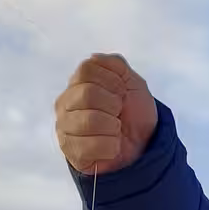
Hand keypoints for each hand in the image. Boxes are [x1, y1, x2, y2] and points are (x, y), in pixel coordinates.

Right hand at [55, 54, 158, 176]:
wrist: (144, 144)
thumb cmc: (134, 112)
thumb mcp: (132, 82)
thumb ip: (115, 65)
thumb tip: (94, 58)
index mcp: (78, 83)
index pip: (87, 70)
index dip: (112, 81)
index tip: (122, 93)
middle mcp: (65, 103)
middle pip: (87, 93)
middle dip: (113, 104)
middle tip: (119, 113)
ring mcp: (64, 127)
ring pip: (89, 120)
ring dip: (113, 127)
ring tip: (115, 130)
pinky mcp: (71, 151)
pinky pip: (91, 145)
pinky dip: (110, 146)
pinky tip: (112, 146)